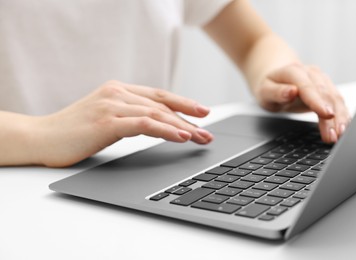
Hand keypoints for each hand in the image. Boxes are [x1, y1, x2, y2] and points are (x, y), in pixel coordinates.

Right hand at [31, 80, 213, 166]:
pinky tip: (181, 136)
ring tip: (200, 137)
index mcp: (118, 90)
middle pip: (162, 104)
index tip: (202, 112)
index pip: (159, 95)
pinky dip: (166, 129)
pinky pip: (144, 124)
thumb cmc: (73, 130)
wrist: (41, 137)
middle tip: (207, 131)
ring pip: (157, 113)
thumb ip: (128, 115)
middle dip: (188, 118)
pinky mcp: (107, 121)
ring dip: (182, 126)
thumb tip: (156, 123)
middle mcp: (117, 93)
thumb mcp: (105, 117)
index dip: (183, 103)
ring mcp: (112, 105)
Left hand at [255, 63, 349, 142]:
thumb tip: (291, 92)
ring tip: (339, 135)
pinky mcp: (329, 90)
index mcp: (294, 71)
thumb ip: (276, 92)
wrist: (277, 79)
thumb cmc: (269, 87)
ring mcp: (323, 80)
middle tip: (333, 135)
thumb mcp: (265, 91)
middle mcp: (312, 73)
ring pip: (336, 98)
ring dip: (341, 118)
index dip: (318, 101)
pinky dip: (343, 116)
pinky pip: (339, 103)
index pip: (308, 87)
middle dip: (332, 116)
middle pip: (325, 95)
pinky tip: (344, 128)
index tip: (327, 114)